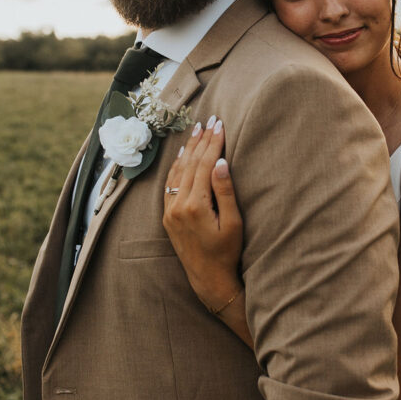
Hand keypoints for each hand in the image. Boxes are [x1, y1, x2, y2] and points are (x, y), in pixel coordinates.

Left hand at [163, 116, 243, 310]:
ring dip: (188, 150)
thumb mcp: (233, 223)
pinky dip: (176, 167)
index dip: (213, 143)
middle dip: (201, 141)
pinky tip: (182, 155)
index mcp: (195, 206)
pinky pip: (170, 185)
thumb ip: (225, 191)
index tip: (220, 125)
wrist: (208, 278)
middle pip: (190, 164)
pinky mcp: (167, 216)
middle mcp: (178, 206)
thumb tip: (220, 162)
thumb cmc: (227, 252)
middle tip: (210, 121)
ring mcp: (170, 211)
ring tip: (197, 131)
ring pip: (178, 172)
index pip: (205, 165)